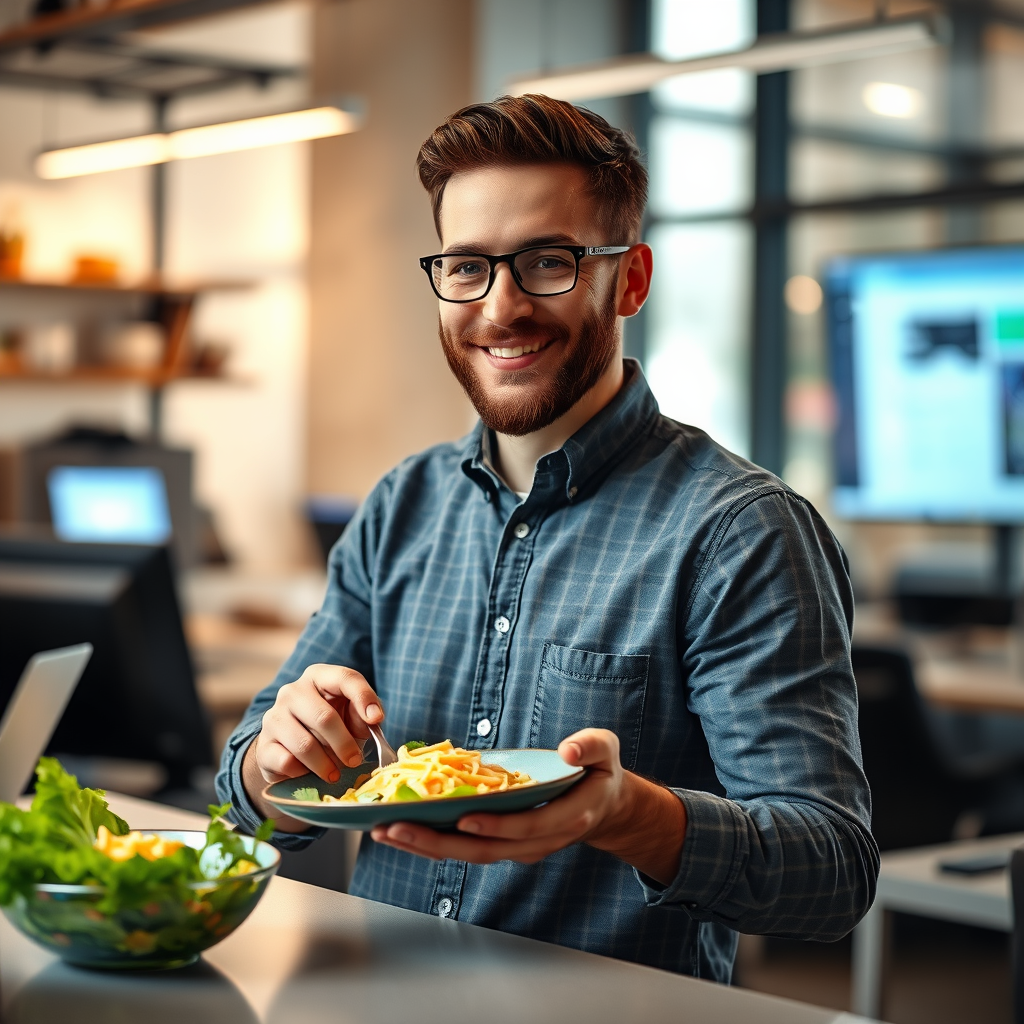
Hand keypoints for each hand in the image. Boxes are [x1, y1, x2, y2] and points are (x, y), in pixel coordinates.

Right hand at [242, 664, 382, 830]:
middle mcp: (292, 692)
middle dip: (344, 744)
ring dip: (325, 764)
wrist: (293, 750)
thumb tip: (373, 718)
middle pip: (323, 717)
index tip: (377, 720)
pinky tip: (308, 772)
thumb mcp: (353, 717)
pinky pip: (287, 762)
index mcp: (318, 677)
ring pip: (304, 744)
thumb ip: (366, 714)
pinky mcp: (263, 746)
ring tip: (335, 773)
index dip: (364, 698)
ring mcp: (273, 717)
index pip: (344, 678)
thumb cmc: (333, 728)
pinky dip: (303, 772)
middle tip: (355, 761)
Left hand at [370, 728, 686, 884]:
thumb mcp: (606, 750)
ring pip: (468, 854)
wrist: (602, 804)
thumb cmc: (599, 771)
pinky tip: (402, 827)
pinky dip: (432, 839)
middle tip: (396, 828)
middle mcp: (539, 841)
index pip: (526, 828)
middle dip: (438, 842)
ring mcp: (518, 847)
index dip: (495, 825)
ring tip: (385, 830)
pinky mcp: (502, 843)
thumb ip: (591, 746)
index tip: (463, 817)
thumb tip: (569, 748)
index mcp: (567, 818)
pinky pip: (464, 846)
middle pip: (485, 850)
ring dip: (425, 845)